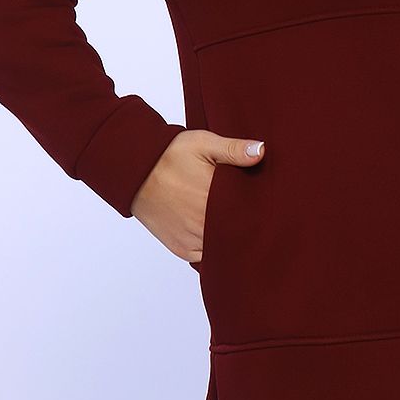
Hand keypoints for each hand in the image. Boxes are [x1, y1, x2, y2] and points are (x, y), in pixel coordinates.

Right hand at [130, 129, 265, 259]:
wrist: (135, 172)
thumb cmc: (169, 155)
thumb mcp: (203, 143)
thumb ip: (233, 150)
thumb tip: (261, 151)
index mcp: (212, 198)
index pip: (248, 213)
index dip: (259, 210)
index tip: (264, 203)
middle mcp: (202, 224)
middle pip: (237, 232)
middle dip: (247, 225)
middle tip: (253, 214)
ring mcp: (192, 239)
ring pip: (223, 247)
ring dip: (230, 238)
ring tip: (236, 224)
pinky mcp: (182, 249)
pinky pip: (206, 257)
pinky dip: (214, 249)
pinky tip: (220, 235)